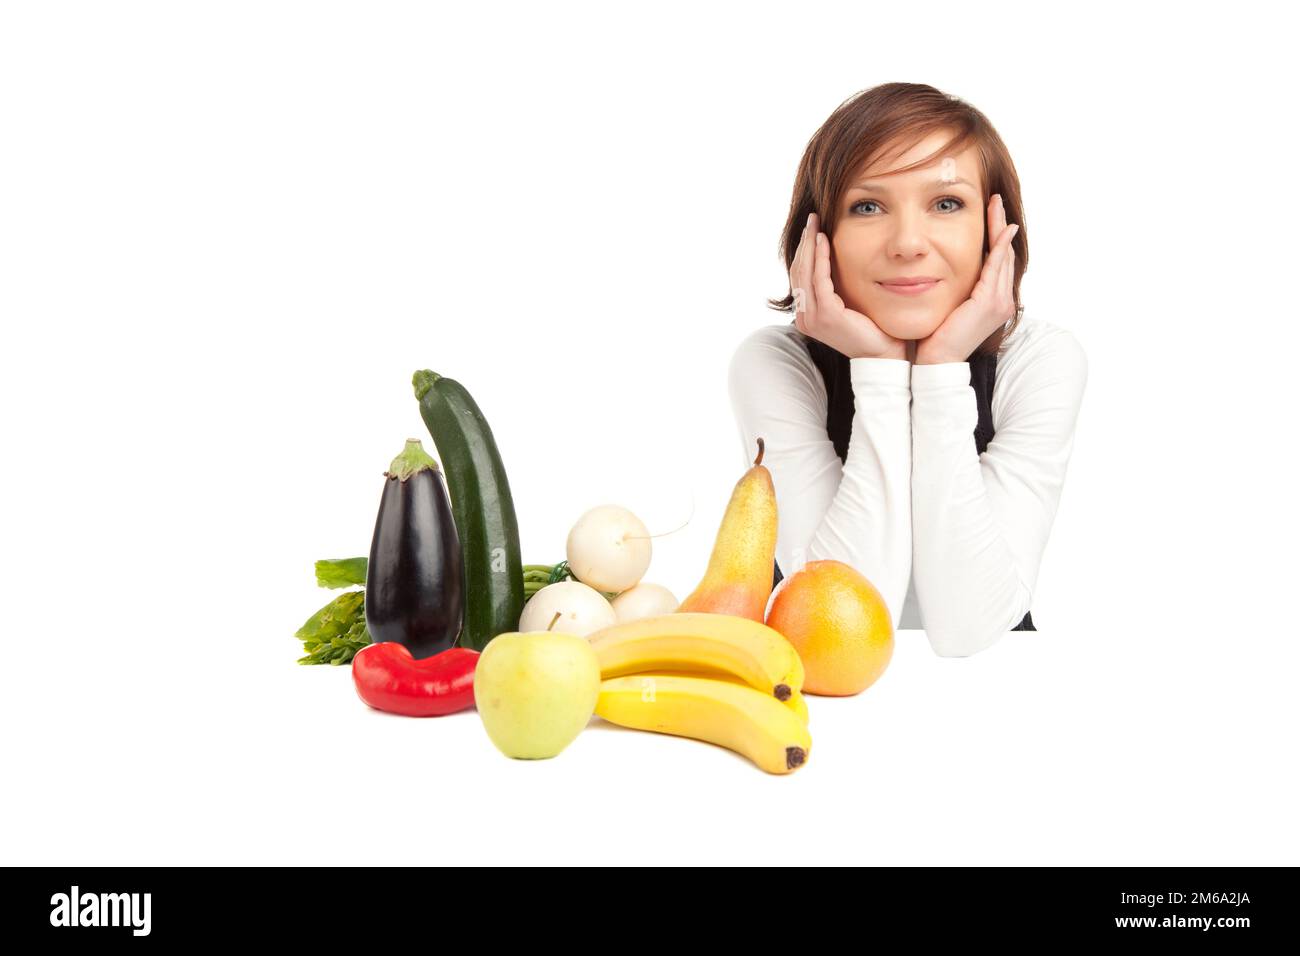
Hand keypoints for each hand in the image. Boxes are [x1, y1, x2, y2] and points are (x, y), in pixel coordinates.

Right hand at [791, 212, 907, 360]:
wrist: (884, 353)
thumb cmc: (871, 328)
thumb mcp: (848, 303)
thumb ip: (836, 287)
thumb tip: (833, 260)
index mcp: (807, 315)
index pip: (800, 276)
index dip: (803, 250)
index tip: (811, 228)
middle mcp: (805, 317)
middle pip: (798, 271)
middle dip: (804, 242)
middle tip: (811, 219)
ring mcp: (813, 318)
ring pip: (806, 273)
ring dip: (810, 245)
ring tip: (815, 224)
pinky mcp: (827, 315)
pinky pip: (820, 280)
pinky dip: (820, 258)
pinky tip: (824, 241)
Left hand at [915, 194, 1019, 364]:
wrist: (935, 361)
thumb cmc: (936, 335)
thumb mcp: (949, 304)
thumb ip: (955, 286)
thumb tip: (941, 266)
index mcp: (993, 301)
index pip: (997, 260)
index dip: (996, 235)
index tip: (990, 212)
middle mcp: (1002, 301)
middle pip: (1004, 254)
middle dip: (1000, 226)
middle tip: (995, 200)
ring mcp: (999, 303)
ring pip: (1002, 257)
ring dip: (1000, 228)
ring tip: (996, 205)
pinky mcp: (989, 303)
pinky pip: (996, 267)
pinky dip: (999, 246)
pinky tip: (1001, 228)